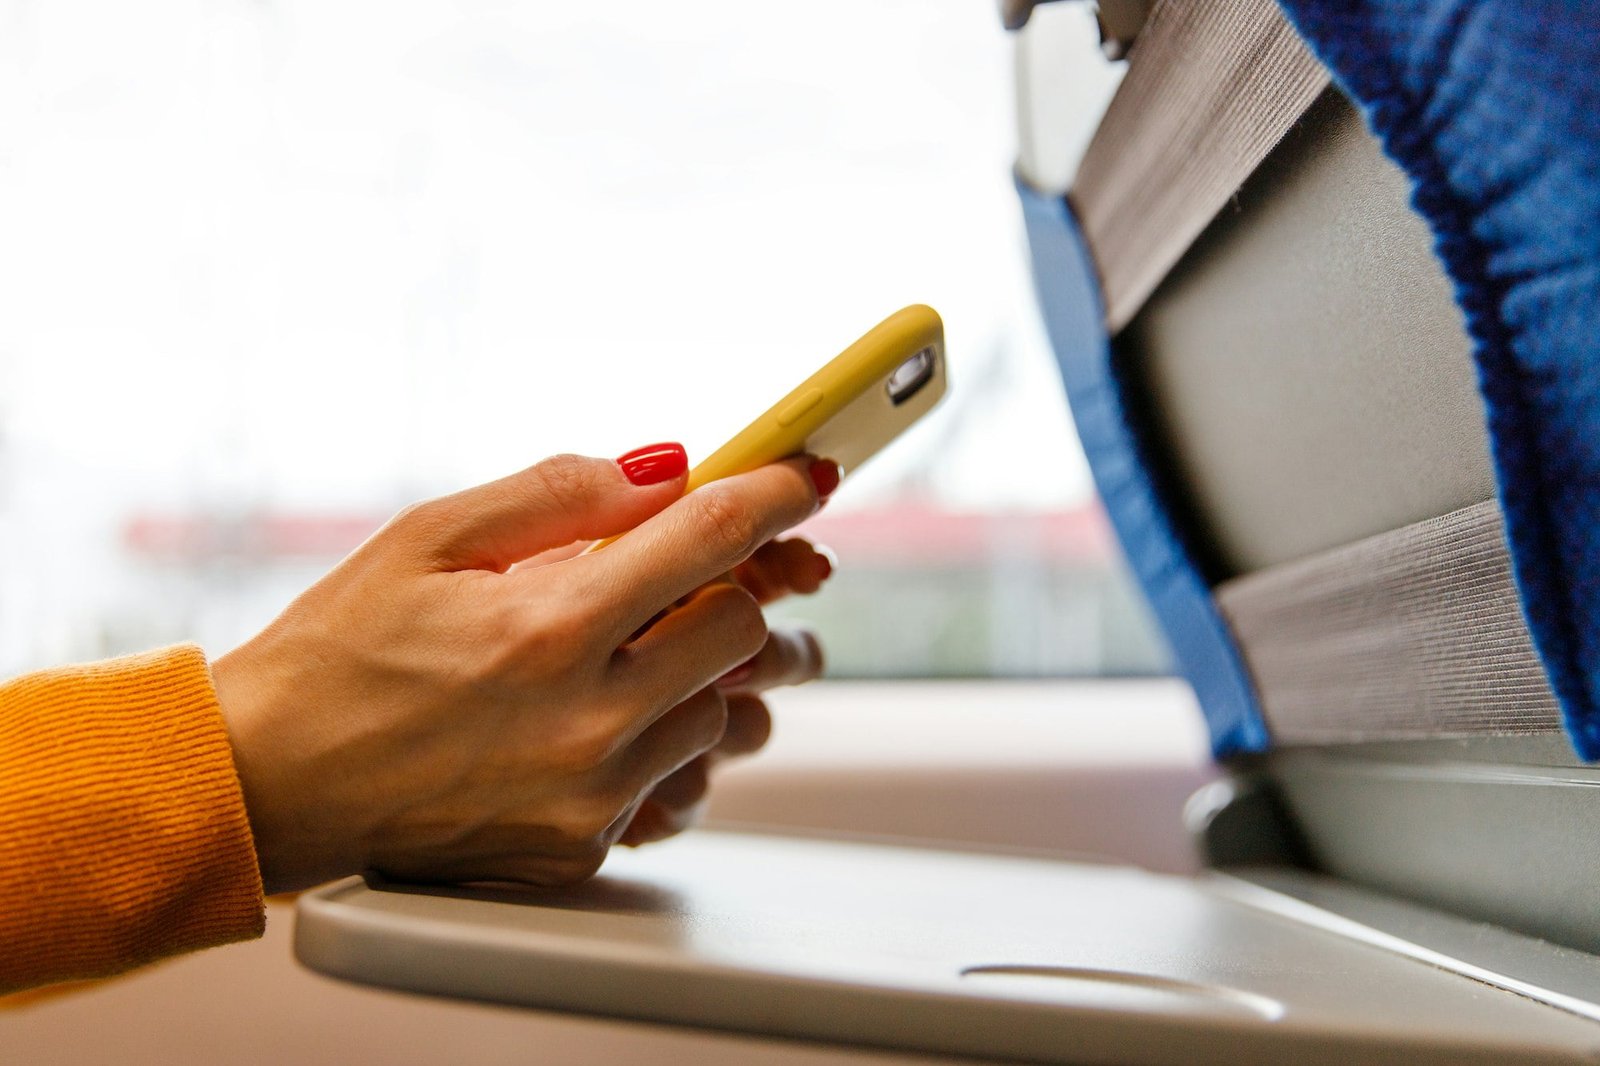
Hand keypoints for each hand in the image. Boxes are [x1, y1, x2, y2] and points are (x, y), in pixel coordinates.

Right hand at [212, 448, 830, 892]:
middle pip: (742, 628)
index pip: (710, 538)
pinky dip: (665, 741)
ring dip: (699, 668)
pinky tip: (611, 717)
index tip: (807, 474)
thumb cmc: (337, 652)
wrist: (270, 783)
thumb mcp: (431, 538)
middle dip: (729, 584)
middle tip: (689, 569)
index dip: (774, 492)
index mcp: (551, 626)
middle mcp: (588, 720)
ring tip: (633, 648)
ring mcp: (592, 797)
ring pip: (724, 712)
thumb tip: (668, 464)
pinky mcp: (582, 850)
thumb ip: (560, 492)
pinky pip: (679, 785)